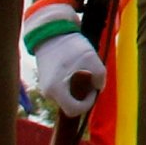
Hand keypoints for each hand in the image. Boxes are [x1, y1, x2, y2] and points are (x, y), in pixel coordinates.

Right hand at [23, 0, 103, 117]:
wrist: (51, 33)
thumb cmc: (70, 46)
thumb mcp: (91, 59)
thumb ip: (100, 77)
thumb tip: (98, 87)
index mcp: (56, 90)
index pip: (73, 111)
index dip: (87, 104)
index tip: (92, 89)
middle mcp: (48, 92)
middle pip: (70, 104)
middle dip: (83, 95)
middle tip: (89, 78)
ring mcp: (45, 87)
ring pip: (67, 97)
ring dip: (78, 88)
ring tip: (81, 70)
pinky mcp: (47, 81)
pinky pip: (63, 89)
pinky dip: (71, 83)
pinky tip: (75, 69)